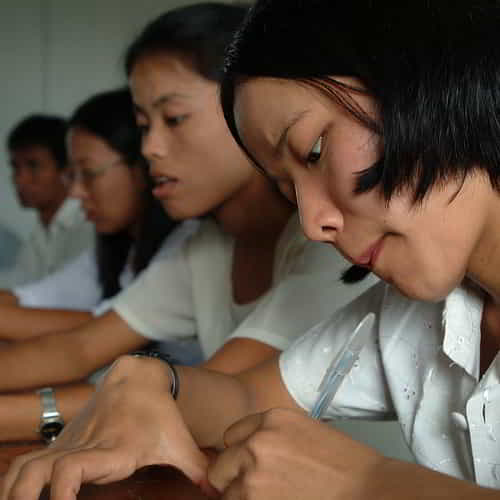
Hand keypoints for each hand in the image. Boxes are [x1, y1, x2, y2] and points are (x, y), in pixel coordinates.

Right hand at [0, 355, 210, 499]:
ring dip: (12, 492)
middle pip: (36, 473)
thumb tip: (217, 491)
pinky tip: (15, 498)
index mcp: (113, 450)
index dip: (60, 494)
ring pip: (24, 466)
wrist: (138, 378)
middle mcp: (85, 447)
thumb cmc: (159, 413)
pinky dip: (14, 481)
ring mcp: (70, 443)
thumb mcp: (179, 442)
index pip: (73, 469)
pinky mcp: (63, 441)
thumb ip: (196, 468)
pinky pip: (28, 460)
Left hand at [207, 408, 382, 499]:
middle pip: (222, 464)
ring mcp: (253, 473)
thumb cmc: (344, 465)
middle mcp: (257, 441)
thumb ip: (272, 435)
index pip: (232, 435)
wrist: (367, 490)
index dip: (239, 453)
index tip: (248, 465)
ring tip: (271, 496)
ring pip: (226, 492)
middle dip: (233, 477)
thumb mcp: (304, 430)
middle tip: (256, 487)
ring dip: (241, 497)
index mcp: (272, 418)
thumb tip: (248, 452)